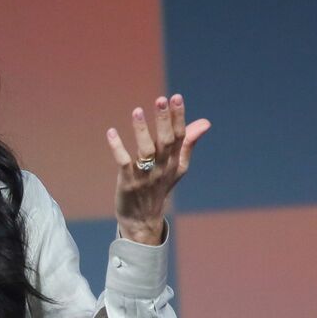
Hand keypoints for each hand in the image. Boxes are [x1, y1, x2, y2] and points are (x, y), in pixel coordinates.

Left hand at [106, 94, 210, 244]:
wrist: (143, 220)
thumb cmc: (159, 188)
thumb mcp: (178, 167)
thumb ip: (188, 143)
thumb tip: (205, 122)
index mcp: (175, 162)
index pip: (179, 136)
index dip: (178, 117)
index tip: (176, 97)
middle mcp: (162, 168)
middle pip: (165, 141)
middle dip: (164, 120)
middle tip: (161, 99)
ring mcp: (145, 176)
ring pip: (145, 151)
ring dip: (141, 131)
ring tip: (137, 111)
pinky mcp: (128, 182)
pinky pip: (124, 163)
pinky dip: (117, 148)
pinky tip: (111, 132)